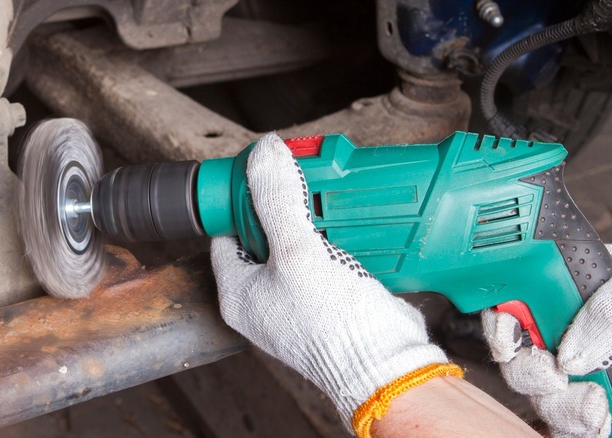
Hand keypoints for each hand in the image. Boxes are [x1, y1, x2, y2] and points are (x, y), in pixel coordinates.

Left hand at [211, 133, 449, 433]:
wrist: (385, 365)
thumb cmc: (331, 324)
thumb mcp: (295, 254)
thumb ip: (276, 202)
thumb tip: (264, 153)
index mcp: (238, 292)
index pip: (226, 231)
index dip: (240, 199)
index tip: (262, 171)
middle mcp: (263, 297)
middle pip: (263, 234)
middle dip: (282, 204)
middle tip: (301, 176)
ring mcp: (297, 298)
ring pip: (298, 242)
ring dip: (314, 217)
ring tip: (328, 191)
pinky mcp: (330, 297)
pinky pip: (326, 255)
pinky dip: (338, 234)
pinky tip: (351, 218)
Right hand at [483, 244, 611, 436]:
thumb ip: (611, 308)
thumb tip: (571, 354)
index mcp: (571, 292)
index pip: (511, 302)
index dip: (500, 321)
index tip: (512, 338)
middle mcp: (569, 336)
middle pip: (516, 357)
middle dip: (530, 373)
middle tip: (556, 375)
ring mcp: (583, 377)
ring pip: (539, 399)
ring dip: (561, 407)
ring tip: (596, 405)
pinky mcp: (597, 413)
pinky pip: (567, 429)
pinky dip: (578, 430)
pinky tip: (604, 421)